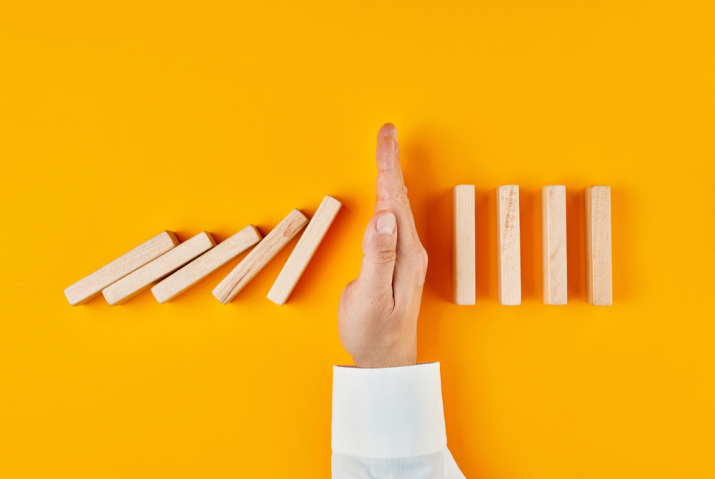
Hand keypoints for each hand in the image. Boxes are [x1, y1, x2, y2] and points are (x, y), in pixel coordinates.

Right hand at [337, 124, 427, 367]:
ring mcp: (406, 255)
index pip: (394, 199)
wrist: (386, 359)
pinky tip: (387, 192)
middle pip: (398, 196)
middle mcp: (410, 249)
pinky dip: (389, 196)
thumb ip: (376, 256)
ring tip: (387, 151)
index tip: (386, 136)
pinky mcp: (398, 262)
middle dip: (392, 161)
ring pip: (398, 205)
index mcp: (404, 252)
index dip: (388, 165)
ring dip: (392, 175)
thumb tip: (382, 216)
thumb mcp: (369, 296)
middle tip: (387, 132)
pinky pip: (394, 219)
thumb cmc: (374, 331)